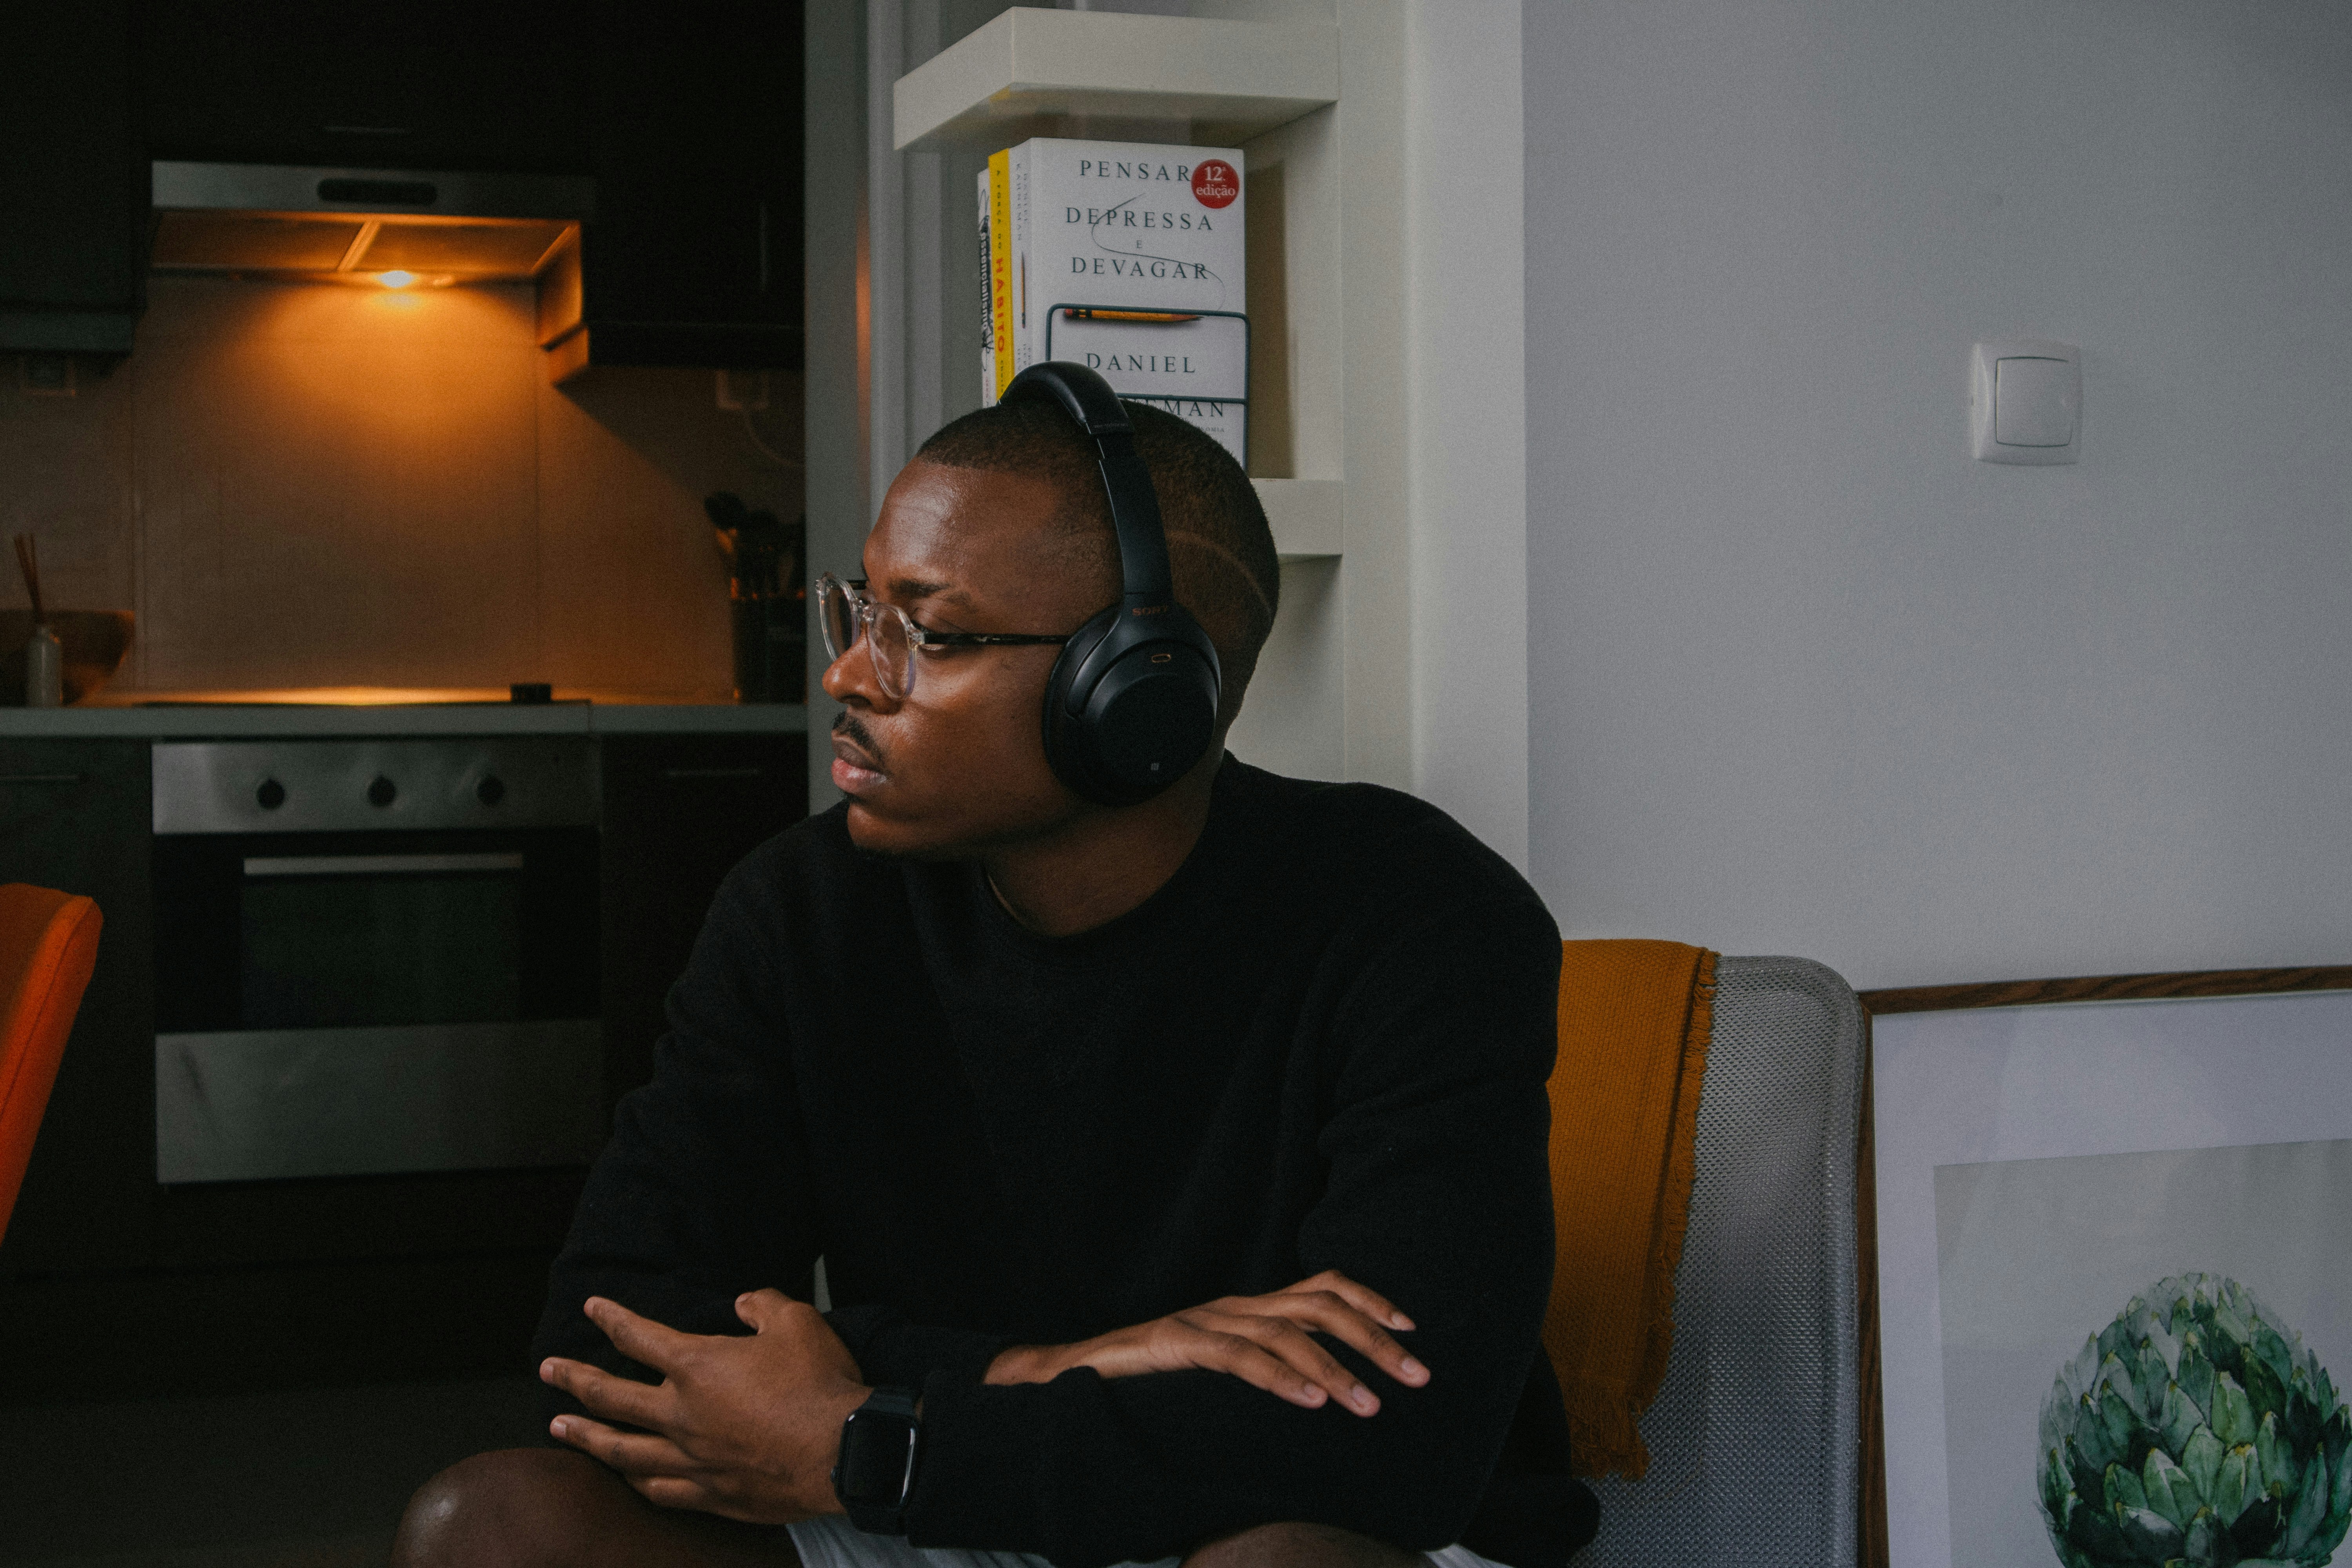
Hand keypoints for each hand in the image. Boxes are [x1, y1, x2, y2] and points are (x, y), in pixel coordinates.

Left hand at [539, 1289, 867, 1522]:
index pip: (638, 1337)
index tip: (591, 1307)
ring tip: (559, 1427)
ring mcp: (690, 1460)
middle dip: (573, 1379)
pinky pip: (657, 1490)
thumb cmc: (819, 1384)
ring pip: (621, 1449)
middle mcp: (681, 1414)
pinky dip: (634, 1481)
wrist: (843, 1453)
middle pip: (610, 1396)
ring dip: (586, 1435)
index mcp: (697, 1366)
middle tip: (547, 1370)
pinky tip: (625, 1477)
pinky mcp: (710, 1494)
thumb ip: (764, 1305)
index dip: (611, 1318)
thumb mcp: (797, 1322)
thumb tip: (744, 1304)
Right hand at [985, 1269, 1426, 1415]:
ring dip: (1336, 1369)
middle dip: (1375, 1339)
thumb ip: (1267, 1366)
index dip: (1371, 1301)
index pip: (1324, 1287)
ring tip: (1371, 1406)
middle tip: (1418, 1376)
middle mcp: (1237, 1305)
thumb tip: (1325, 1389)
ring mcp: (1207, 1322)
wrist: (1077, 1372)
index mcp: (1251, 1307)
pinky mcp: (1177, 1344)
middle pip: (1321, 1306)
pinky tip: (1312, 1402)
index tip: (1412, 1329)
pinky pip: (1239, 1358)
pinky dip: (1281, 1379)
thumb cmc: (1158, 1376)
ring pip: (1287, 1333)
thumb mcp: (1226, 1367)